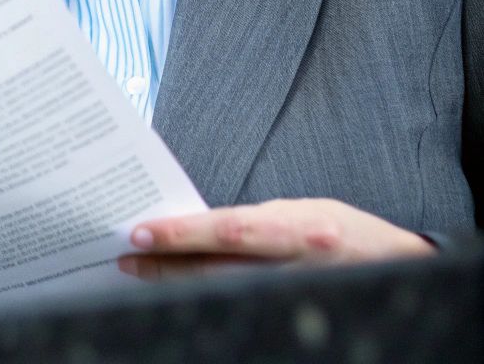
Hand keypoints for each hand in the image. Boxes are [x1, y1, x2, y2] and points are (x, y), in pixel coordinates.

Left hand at [117, 197, 435, 280]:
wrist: (398, 268)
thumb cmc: (342, 231)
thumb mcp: (299, 213)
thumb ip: (252, 222)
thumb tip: (196, 226)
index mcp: (299, 232)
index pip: (229, 231)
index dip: (183, 234)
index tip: (142, 233)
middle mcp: (298, 267)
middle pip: (219, 270)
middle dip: (168, 265)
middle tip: (128, 259)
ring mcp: (295, 295)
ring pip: (225, 294)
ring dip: (179, 284)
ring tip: (143, 273)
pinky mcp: (292, 313)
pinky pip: (239, 307)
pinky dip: (207, 299)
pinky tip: (180, 291)